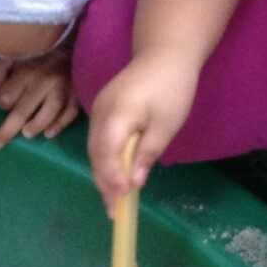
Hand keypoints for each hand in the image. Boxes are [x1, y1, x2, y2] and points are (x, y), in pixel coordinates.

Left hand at [0, 50, 78, 148]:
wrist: (71, 47)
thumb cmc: (37, 55)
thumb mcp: (12, 56)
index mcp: (25, 71)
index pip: (7, 96)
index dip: (2, 103)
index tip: (4, 103)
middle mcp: (44, 81)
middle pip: (23, 110)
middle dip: (8, 129)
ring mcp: (63, 88)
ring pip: (50, 112)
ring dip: (37, 125)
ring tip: (27, 133)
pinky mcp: (78, 94)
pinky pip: (70, 113)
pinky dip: (60, 124)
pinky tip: (49, 133)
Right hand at [86, 53, 199, 210]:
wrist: (164, 55)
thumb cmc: (171, 89)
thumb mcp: (166, 125)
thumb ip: (147, 153)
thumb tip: (134, 182)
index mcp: (118, 113)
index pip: (107, 151)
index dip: (112, 176)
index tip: (123, 197)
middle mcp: (101, 112)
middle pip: (96, 154)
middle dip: (105, 183)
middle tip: (115, 211)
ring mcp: (98, 110)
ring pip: (95, 149)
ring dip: (103, 174)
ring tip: (114, 200)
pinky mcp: (102, 110)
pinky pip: (99, 140)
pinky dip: (105, 160)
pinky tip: (115, 175)